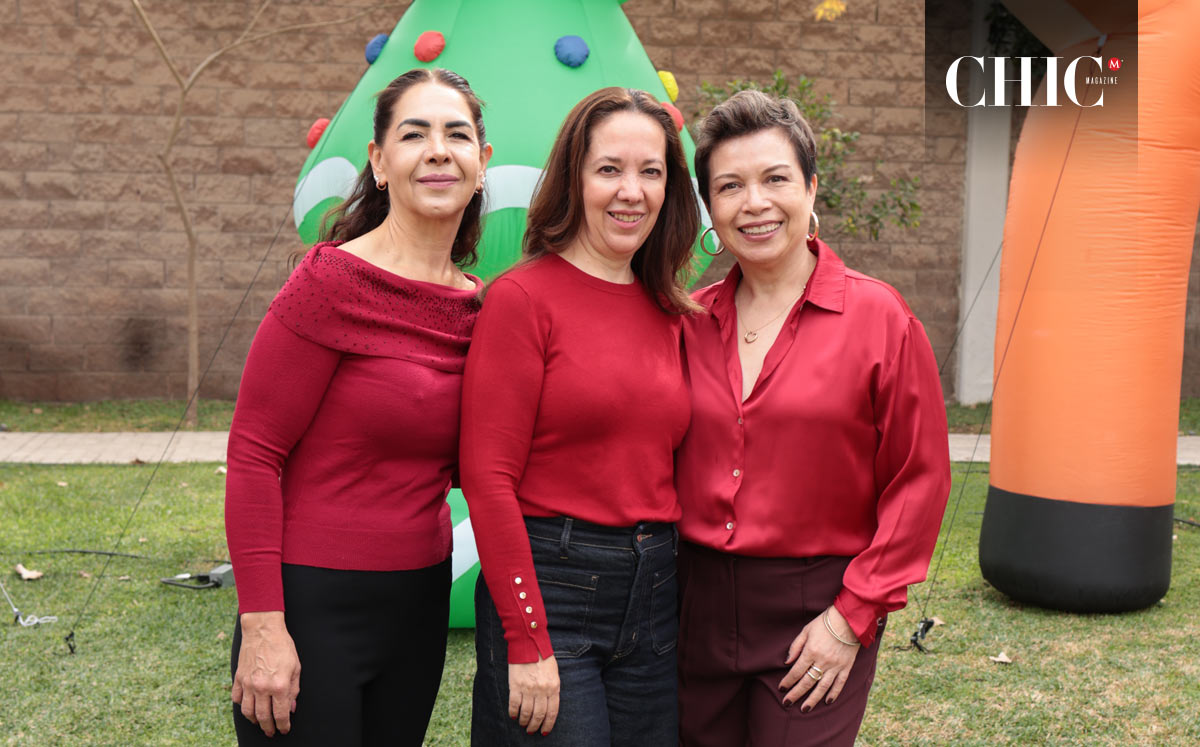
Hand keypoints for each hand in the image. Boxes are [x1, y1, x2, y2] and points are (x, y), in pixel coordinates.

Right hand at [231, 611, 300, 736]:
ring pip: (247, 712)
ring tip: (260, 723)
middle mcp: (262, 687)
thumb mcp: (295, 667)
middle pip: (263, 717)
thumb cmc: (282, 646)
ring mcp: (248, 683)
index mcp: (279, 685)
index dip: (283, 725)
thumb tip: (291, 708)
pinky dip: (242, 706)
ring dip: (254, 721)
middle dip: (268, 728)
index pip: (280, 714)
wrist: (263, 630)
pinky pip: (237, 699)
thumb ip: (293, 690)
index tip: (284, 729)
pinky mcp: (239, 678)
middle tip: (271, 732)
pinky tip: (248, 707)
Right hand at [509, 655, 559, 735]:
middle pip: (539, 715)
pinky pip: (514, 704)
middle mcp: (542, 690)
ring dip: (524, 721)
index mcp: (554, 687)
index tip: (544, 731)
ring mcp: (528, 688)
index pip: (552, 712)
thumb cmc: (543, 657)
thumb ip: (552, 688)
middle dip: (535, 726)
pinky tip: (513, 716)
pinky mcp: (515, 685)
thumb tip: (549, 705)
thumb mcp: (554, 673)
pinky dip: (513, 713)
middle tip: (531, 730)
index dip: (548, 724)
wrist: (529, 643)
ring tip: (522, 724)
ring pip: (526, 713)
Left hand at [778, 606, 860, 711]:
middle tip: (787, 703)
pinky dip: (833, 694)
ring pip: (822, 687)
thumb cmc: (824, 623)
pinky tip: (827, 701)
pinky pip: (840, 684)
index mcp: (811, 651)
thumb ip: (796, 646)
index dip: (788, 681)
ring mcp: (835, 666)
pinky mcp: (846, 667)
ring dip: (812, 699)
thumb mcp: (806, 630)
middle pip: (807, 682)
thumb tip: (787, 662)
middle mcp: (823, 661)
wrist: (849, 619)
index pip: (796, 671)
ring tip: (804, 709)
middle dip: (796, 694)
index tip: (781, 688)